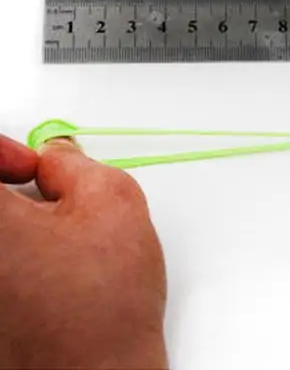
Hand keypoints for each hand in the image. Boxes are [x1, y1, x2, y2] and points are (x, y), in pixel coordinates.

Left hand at [0, 133, 166, 368]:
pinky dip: (11, 262)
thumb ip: (74, 164)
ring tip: (45, 238)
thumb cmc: (102, 305)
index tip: (28, 164)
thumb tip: (55, 158)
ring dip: (11, 228)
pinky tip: (37, 273)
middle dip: (4, 187)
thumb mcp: (112, 200)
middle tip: (33, 191)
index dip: (2, 150)